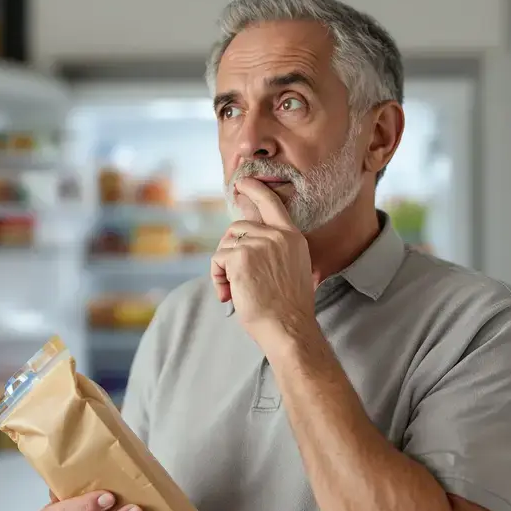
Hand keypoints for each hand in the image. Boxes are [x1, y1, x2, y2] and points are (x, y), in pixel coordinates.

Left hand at [211, 178, 315, 343]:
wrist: (288, 327)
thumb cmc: (287, 308)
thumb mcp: (291, 269)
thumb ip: (274, 250)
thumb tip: (244, 241)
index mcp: (292, 237)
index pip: (272, 204)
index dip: (255, 190)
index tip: (242, 183)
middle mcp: (278, 235)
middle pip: (238, 227)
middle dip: (228, 250)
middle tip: (230, 278)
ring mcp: (260, 243)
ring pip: (226, 245)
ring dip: (222, 268)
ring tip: (231, 290)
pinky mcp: (242, 256)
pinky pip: (218, 259)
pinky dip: (217, 277)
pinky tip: (228, 294)